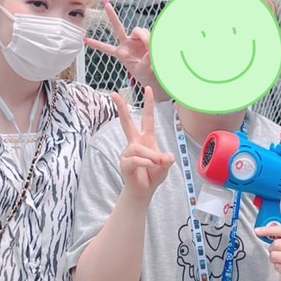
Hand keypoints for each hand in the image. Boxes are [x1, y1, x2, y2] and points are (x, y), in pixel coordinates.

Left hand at [86, 1, 158, 91]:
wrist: (153, 72)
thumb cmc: (145, 74)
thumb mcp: (142, 70)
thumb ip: (145, 61)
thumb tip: (149, 52)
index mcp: (121, 53)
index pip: (106, 48)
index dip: (96, 44)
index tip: (85, 40)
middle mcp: (127, 44)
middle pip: (118, 27)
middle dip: (112, 15)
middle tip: (105, 3)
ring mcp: (135, 40)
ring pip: (139, 31)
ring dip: (146, 38)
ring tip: (151, 50)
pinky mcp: (145, 38)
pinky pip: (148, 33)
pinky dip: (152, 39)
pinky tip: (155, 46)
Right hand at [114, 84, 173, 200]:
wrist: (143, 191)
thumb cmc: (153, 176)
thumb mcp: (165, 166)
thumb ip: (167, 160)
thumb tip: (165, 157)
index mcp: (146, 139)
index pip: (147, 118)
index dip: (149, 104)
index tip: (148, 89)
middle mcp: (135, 142)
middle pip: (127, 122)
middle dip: (121, 108)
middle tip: (114, 94)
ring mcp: (128, 152)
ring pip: (139, 148)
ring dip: (152, 157)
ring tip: (157, 164)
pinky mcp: (125, 162)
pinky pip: (137, 159)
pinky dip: (147, 163)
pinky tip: (150, 168)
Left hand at [258, 223, 280, 280]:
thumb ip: (278, 235)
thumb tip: (260, 230)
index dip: (269, 230)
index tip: (257, 231)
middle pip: (277, 244)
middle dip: (272, 249)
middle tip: (278, 252)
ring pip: (274, 255)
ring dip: (273, 258)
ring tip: (280, 260)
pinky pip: (277, 266)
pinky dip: (277, 267)